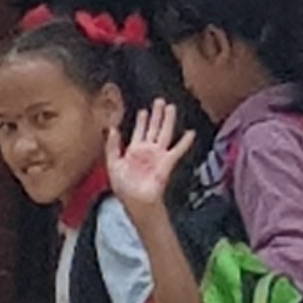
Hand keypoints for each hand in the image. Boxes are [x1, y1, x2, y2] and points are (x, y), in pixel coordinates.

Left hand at [106, 99, 190, 216]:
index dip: (141, 121)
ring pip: (164, 133)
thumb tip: (112, 128)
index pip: (139, 131)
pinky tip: (190, 133)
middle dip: (157, 115)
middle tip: (160, 101)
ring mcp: (158, 155)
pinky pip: (177, 150)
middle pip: (154, 128)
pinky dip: (185, 142)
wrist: (136, 201)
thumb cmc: (124, 187)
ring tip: (171, 107)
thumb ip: (112, 146)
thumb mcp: (112, 164)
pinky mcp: (166, 162)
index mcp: (134, 150)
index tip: (143, 110)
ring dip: (168, 120)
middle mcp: (147, 150)